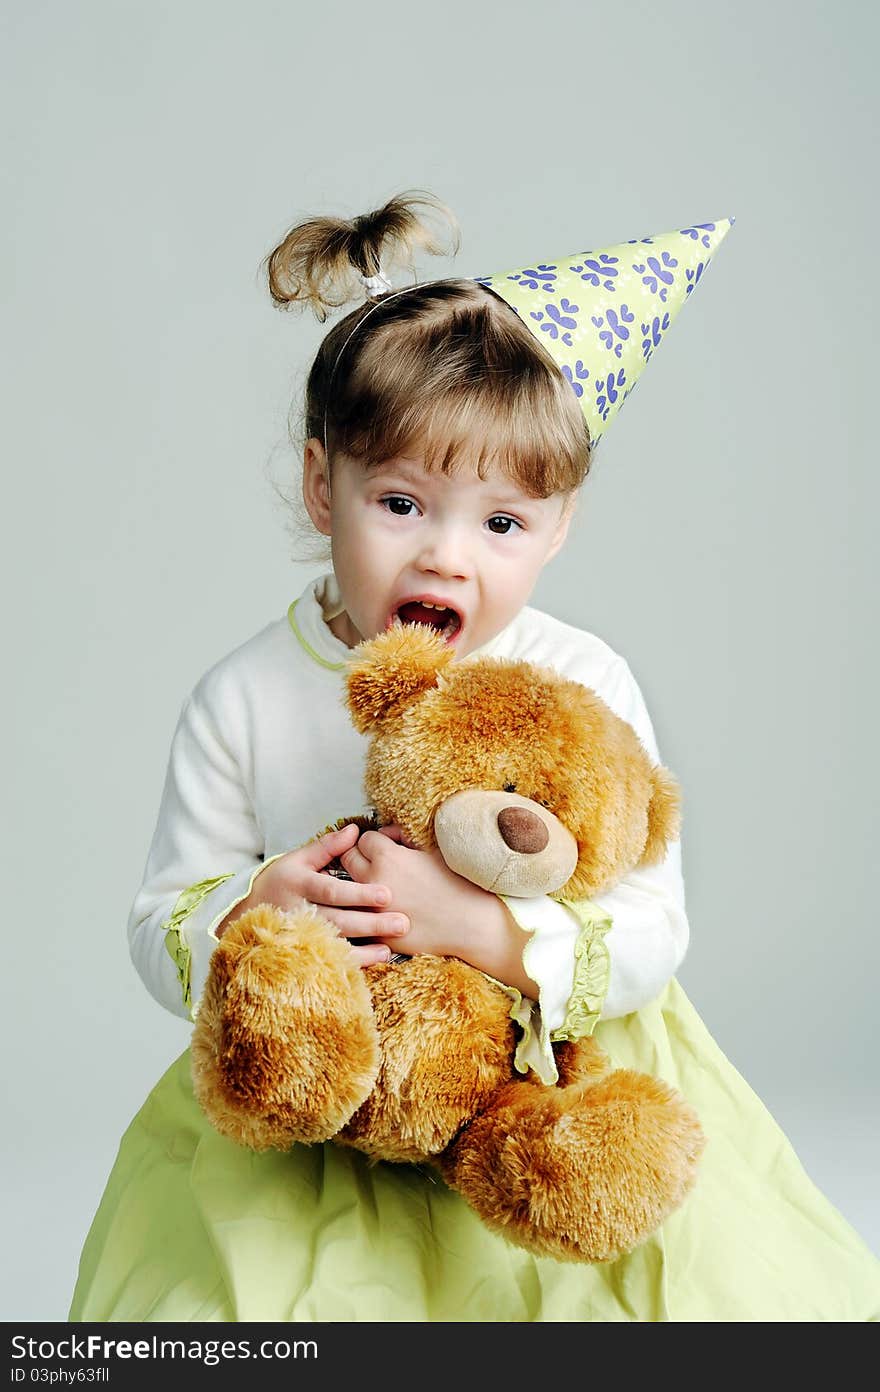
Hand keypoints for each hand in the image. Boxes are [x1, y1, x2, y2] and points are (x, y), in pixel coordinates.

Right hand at [215, 824, 408, 965]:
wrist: (246, 912)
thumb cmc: (281, 881)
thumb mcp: (298, 859)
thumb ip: (327, 847)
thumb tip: (354, 831)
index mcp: (298, 884)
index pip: (331, 891)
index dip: (358, 894)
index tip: (386, 894)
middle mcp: (298, 912)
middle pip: (337, 921)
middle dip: (370, 923)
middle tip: (402, 922)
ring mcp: (298, 937)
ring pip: (334, 945)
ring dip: (365, 949)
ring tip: (391, 947)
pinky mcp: (302, 954)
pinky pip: (329, 961)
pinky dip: (354, 963)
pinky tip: (376, 958)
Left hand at [337, 824, 496, 959]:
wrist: (471, 924)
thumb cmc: (458, 884)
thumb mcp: (434, 849)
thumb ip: (406, 838)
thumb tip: (392, 835)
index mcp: (388, 857)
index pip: (364, 839)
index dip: (378, 840)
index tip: (388, 845)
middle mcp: (374, 881)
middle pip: (348, 859)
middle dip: (360, 856)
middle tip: (376, 862)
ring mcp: (373, 909)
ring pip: (350, 890)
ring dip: (359, 884)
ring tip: (379, 886)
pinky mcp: (377, 933)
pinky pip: (362, 916)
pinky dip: (369, 910)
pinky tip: (386, 909)